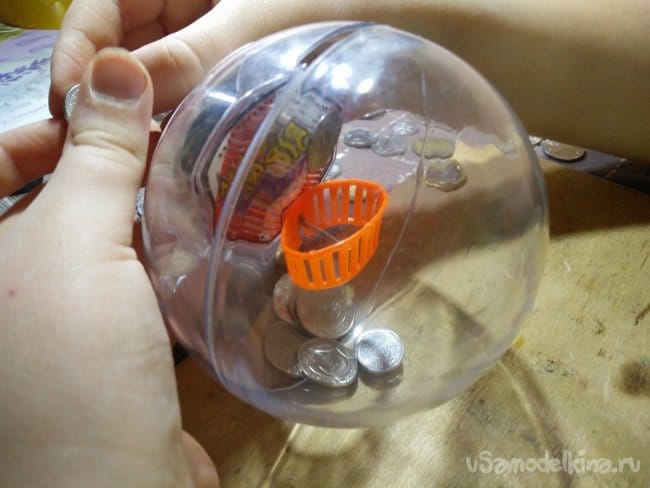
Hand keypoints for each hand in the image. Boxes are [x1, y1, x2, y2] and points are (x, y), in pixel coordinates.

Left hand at [0, 49, 217, 486]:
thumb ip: (96, 157)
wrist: (121, 487)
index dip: (44, 134)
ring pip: (98, 245)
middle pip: (49, 204)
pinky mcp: (105, 352)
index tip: (110, 120)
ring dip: (141, 215)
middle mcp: (5, 292)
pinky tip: (197, 240)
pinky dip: (158, 261)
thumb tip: (116, 66)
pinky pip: (128, 287)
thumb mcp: (75, 244)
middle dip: (105, 171)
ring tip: (192, 180)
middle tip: (168, 144)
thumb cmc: (73, 362)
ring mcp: (53, 326)